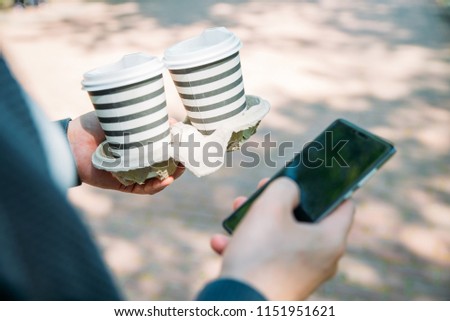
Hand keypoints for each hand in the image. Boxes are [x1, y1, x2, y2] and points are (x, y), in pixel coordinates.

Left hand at [67, 111, 183, 193]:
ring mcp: (130, 172)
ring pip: (156, 179)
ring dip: (171, 176)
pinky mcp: (122, 184)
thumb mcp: (125, 118)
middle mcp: (136, 159)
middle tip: (189, 159)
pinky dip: (155, 186)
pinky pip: (142, 189)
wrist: (69, 141)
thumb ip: (148, 120)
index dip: (178, 149)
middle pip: (163, 165)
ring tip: (180, 170)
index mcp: (138, 143)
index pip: (163, 148)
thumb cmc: (94, 124)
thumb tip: (176, 124)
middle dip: (178, 164)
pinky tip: (166, 180)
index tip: (190, 145)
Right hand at [212, 177, 354, 300]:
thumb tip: (290, 190)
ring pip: (281, 236)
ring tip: (236, 212)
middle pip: (306, 218)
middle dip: (279, 201)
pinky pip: (268, 257)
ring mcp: (301, 274)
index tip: (307, 177)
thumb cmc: (260, 253)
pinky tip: (220, 243)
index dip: (327, 186)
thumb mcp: (270, 207)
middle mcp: (322, 259)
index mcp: (331, 239)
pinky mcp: (282, 283)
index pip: (343, 204)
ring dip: (257, 221)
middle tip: (262, 189)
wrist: (239, 304)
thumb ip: (285, 187)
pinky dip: (248, 246)